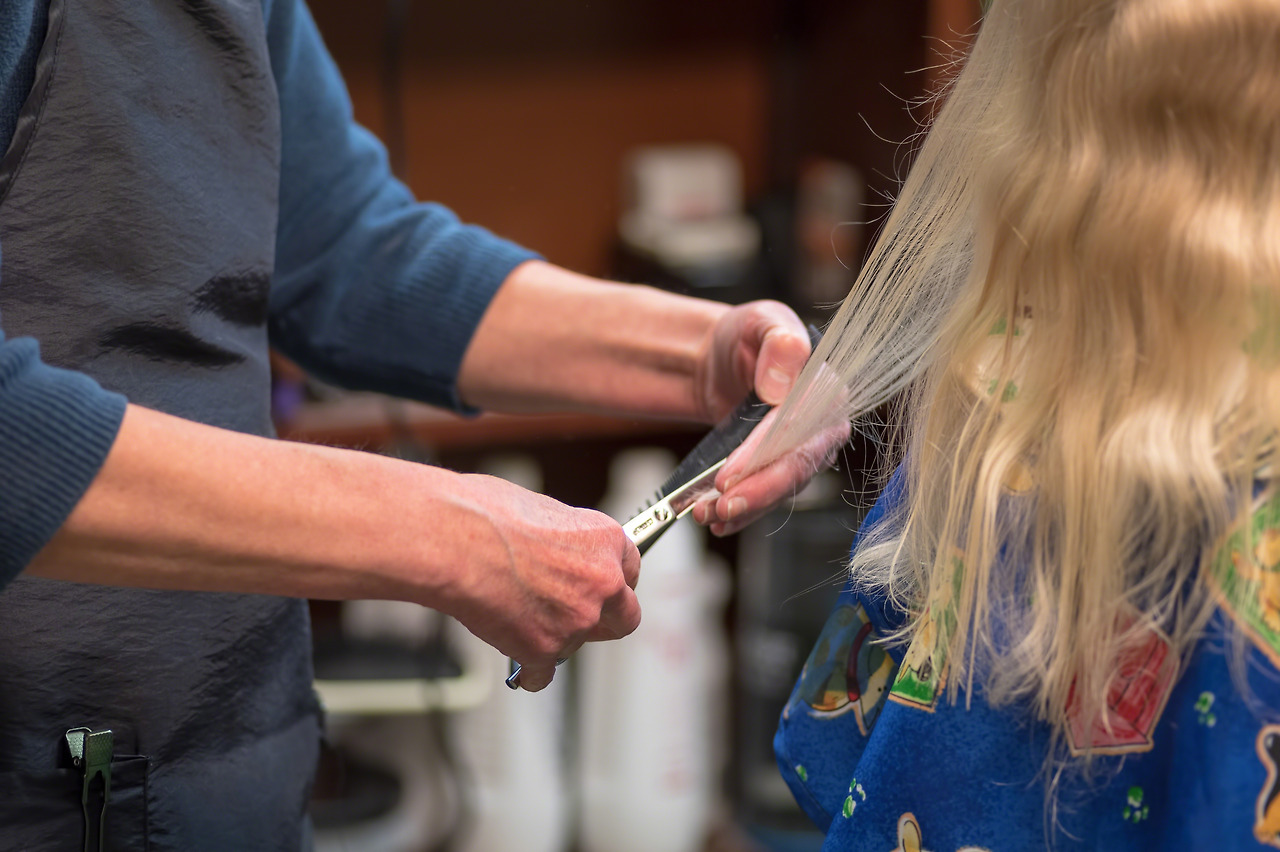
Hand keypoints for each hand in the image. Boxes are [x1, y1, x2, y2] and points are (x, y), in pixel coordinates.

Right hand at [437, 473, 641, 690]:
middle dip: (604, 620)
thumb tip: (558, 552)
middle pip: (624, 616)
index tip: (601, 589)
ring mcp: (575, 620)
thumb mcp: (541, 510)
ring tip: (518, 619)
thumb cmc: (484, 515)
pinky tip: (515, 658)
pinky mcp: (544, 650)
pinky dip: (529, 669)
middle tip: (576, 617)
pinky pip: (543, 673)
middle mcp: (601, 582)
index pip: (629, 570)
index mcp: (604, 540)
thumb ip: (565, 540)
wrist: (451, 540)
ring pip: (577, 644)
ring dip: (555, 638)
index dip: (612, 582)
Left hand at [689, 301, 850, 535]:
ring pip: (781, 489)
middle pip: (796, 467)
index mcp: (825, 388)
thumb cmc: (747, 337)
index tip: (732, 470)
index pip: (800, 427)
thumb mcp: (760, 321)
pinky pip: (766, 496)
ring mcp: (802, 451)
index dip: (766, 452)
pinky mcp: (779, 468)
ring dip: (747, 508)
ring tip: (709, 516)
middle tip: (722, 504)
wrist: (721, 359)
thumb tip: (780, 384)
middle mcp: (822, 425)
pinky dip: (741, 513)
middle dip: (759, 491)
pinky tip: (715, 520)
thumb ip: (778, 343)